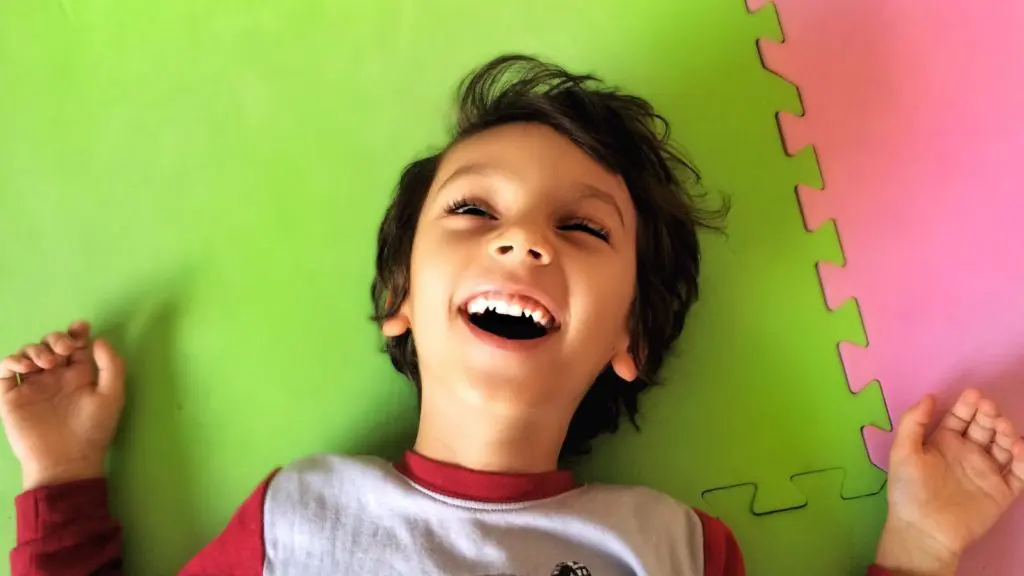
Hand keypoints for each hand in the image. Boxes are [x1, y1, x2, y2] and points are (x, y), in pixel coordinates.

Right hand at [0, 321, 125, 489]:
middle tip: (63, 349)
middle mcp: (55, 378)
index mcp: (79, 376)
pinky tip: (25, 367)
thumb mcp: (111, 396)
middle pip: (50, 345)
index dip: (75, 332)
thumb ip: (111, 365)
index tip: (80, 327)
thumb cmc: (93, 430)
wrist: (66, 461)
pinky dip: (10, 361)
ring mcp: (32, 387)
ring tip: (46, 362)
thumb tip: (99, 339)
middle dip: (55, 338)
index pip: (75, 346)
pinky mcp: (11, 398)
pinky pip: (4, 372)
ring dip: (35, 349)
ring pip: (27, 354)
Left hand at [875, 388, 1023, 575]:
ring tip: (1003, 428)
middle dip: (989, 415)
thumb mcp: (903, 451)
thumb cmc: (909, 490)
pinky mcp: (1001, 492)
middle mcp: (968, 454)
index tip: (974, 394)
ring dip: (1007, 433)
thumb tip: (930, 396)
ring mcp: (986, 472)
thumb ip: (913, 422)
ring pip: (1004, 446)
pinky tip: (1017, 449)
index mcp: (944, 443)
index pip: (961, 417)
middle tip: (989, 409)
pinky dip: (1023, 460)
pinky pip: (1019, 473)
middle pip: (985, 428)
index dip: (968, 405)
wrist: (923, 530)